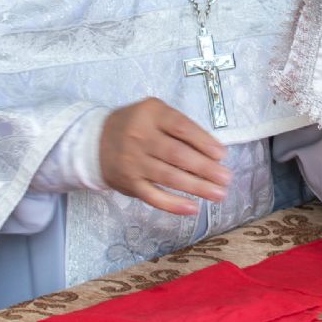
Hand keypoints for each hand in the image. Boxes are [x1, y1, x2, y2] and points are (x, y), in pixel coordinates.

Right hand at [98, 97, 230, 215]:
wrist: (95, 142)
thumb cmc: (135, 125)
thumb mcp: (155, 113)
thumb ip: (180, 127)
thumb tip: (213, 151)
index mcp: (151, 114)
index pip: (181, 127)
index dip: (203, 141)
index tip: (222, 154)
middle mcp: (140, 137)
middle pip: (177, 154)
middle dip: (205, 168)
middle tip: (226, 178)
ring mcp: (133, 162)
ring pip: (169, 177)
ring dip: (197, 187)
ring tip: (218, 194)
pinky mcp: (130, 184)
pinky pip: (153, 196)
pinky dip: (173, 204)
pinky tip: (192, 208)